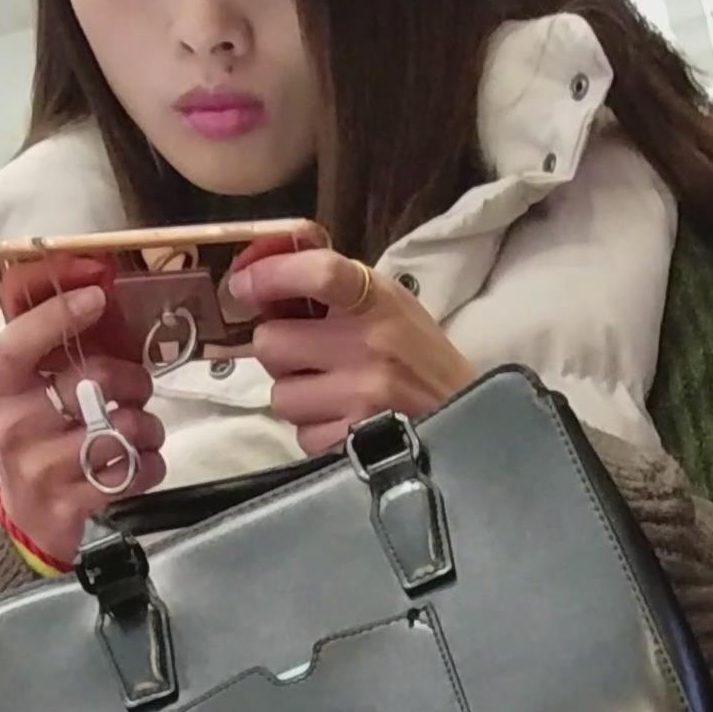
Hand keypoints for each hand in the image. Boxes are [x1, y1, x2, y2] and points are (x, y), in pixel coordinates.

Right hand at [0, 261, 164, 567]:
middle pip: (93, 380)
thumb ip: (49, 354)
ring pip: (123, 428)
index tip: (97, 296)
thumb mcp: (25, 394)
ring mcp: (42, 467)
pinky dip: (151, 464)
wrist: (27, 520)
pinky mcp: (72, 503)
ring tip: (142, 431)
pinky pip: (135, 471)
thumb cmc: (35, 441)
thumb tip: (99, 296)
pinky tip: (140, 462)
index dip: (58, 315)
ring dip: (149, 427)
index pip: (20, 343)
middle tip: (138, 389)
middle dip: (133, 380)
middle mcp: (15, 425)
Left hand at [225, 238, 473, 454]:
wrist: (469, 419)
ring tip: (332, 393)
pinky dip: (315, 431)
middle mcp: (369, 345)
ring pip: (280, 395)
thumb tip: (259, 269)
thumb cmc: (419, 357)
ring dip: (297, 395)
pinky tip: (345, 421)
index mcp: (377, 300)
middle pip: (271, 343)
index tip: (243, 286)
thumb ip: (334, 284)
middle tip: (306, 356)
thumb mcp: (390, 303)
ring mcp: (362, 396)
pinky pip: (301, 435)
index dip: (269, 275)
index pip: (318, 273)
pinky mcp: (356, 441)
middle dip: (280, 351)